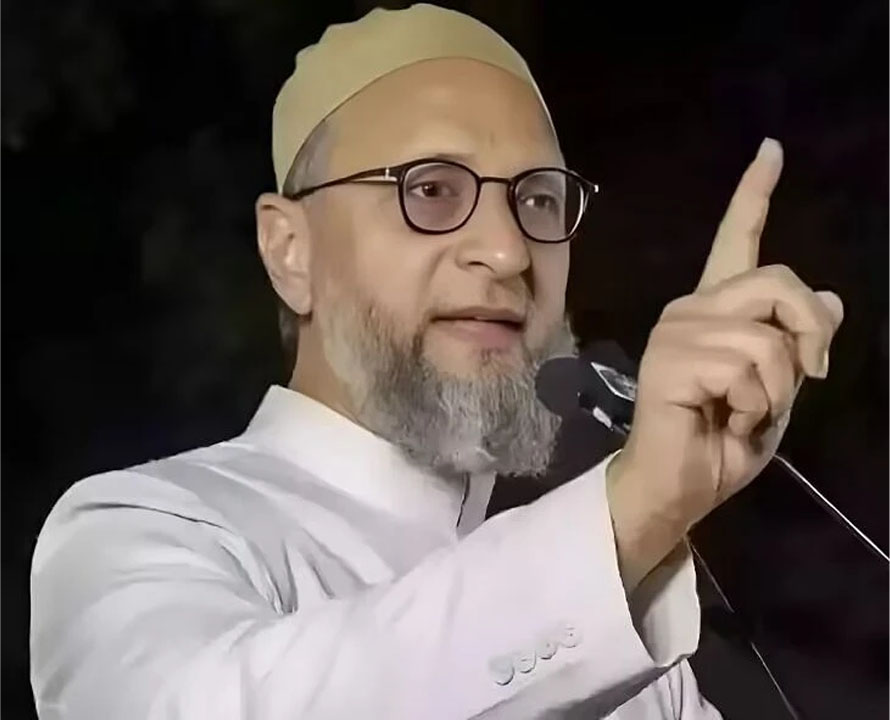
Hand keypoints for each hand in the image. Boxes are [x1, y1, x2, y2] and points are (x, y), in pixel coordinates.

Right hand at [606, 139, 844, 591]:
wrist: (680, 486)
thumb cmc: (724, 442)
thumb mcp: (780, 389)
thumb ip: (798, 344)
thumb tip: (830, 299)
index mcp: (716, 309)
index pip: (737, 240)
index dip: (755, 194)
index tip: (771, 150)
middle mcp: (691, 307)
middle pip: (777, 281)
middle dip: (808, 335)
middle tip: (805, 377)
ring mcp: (676, 330)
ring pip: (767, 336)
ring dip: (777, 388)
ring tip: (745, 412)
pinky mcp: (669, 358)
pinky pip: (745, 365)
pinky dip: (755, 403)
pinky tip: (725, 418)